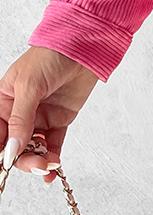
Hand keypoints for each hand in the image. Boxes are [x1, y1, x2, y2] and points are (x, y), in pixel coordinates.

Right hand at [1, 46, 99, 182]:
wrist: (84, 45)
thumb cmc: (50, 56)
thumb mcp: (29, 85)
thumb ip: (21, 119)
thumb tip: (11, 151)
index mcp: (4, 102)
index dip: (2, 151)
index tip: (7, 165)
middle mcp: (19, 112)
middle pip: (14, 145)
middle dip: (22, 159)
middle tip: (37, 166)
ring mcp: (39, 117)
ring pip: (33, 148)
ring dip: (38, 161)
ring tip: (48, 166)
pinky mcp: (59, 119)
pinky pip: (53, 144)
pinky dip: (53, 157)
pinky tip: (54, 169)